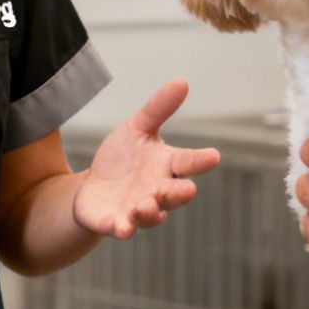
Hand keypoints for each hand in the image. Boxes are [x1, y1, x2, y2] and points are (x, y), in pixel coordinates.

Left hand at [73, 79, 220, 238]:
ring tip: (146, 205)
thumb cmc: (124, 158)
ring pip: (151, 215)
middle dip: (180, 194)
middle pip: (173, 194)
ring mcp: (138, 210)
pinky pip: (123, 227)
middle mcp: (157, 191)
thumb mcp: (137, 128)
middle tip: (188, 191)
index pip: (187, 162)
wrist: (94, 188)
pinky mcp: (117, 222)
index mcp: (166, 166)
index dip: (200, 160)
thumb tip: (182, 81)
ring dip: (150, 212)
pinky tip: (124, 227)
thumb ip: (158, 108)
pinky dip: (124, 228)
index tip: (214, 156)